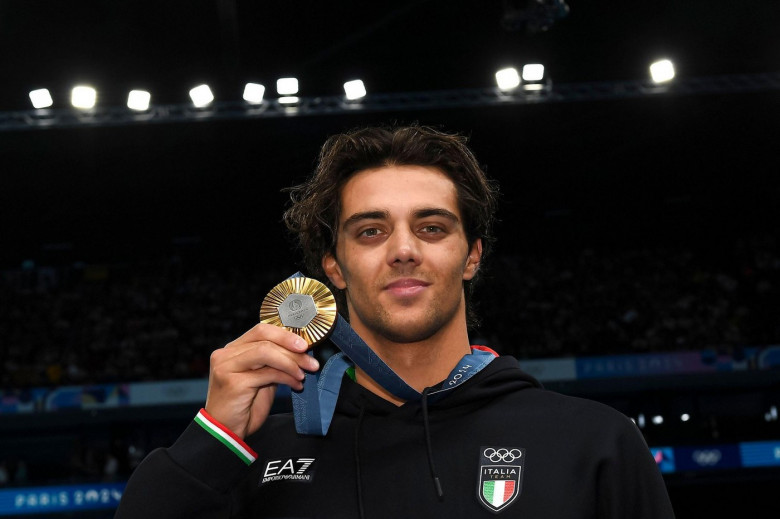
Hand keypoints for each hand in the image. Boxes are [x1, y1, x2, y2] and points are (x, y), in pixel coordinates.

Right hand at [204, 323, 319, 438]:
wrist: (226, 432)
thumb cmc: (244, 406)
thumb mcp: (262, 378)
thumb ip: (274, 362)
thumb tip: (300, 351)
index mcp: (232, 350)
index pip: (261, 330)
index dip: (285, 335)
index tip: (305, 344)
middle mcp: (226, 355)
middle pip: (264, 339)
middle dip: (292, 348)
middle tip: (310, 361)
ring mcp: (227, 367)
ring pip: (266, 352)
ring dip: (291, 362)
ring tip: (303, 374)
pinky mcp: (233, 382)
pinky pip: (267, 373)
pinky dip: (286, 377)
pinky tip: (296, 385)